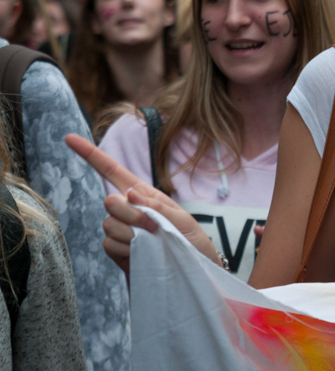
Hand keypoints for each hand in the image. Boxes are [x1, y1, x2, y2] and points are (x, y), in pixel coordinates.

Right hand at [65, 134, 218, 273]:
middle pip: (110, 201)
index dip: (90, 154)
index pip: (112, 171)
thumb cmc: (192, 242)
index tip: (68, 138)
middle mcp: (128, 209)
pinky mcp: (117, 250)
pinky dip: (127, 250)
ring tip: (152, 242)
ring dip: (132, 235)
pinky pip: (109, 244)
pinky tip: (142, 254)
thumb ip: (159, 206)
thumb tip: (130, 193)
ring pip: (109, 225)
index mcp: (144, 194)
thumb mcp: (183, 219)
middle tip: (153, 227)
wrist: (191, 271)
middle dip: (131, 214)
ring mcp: (121, 229)